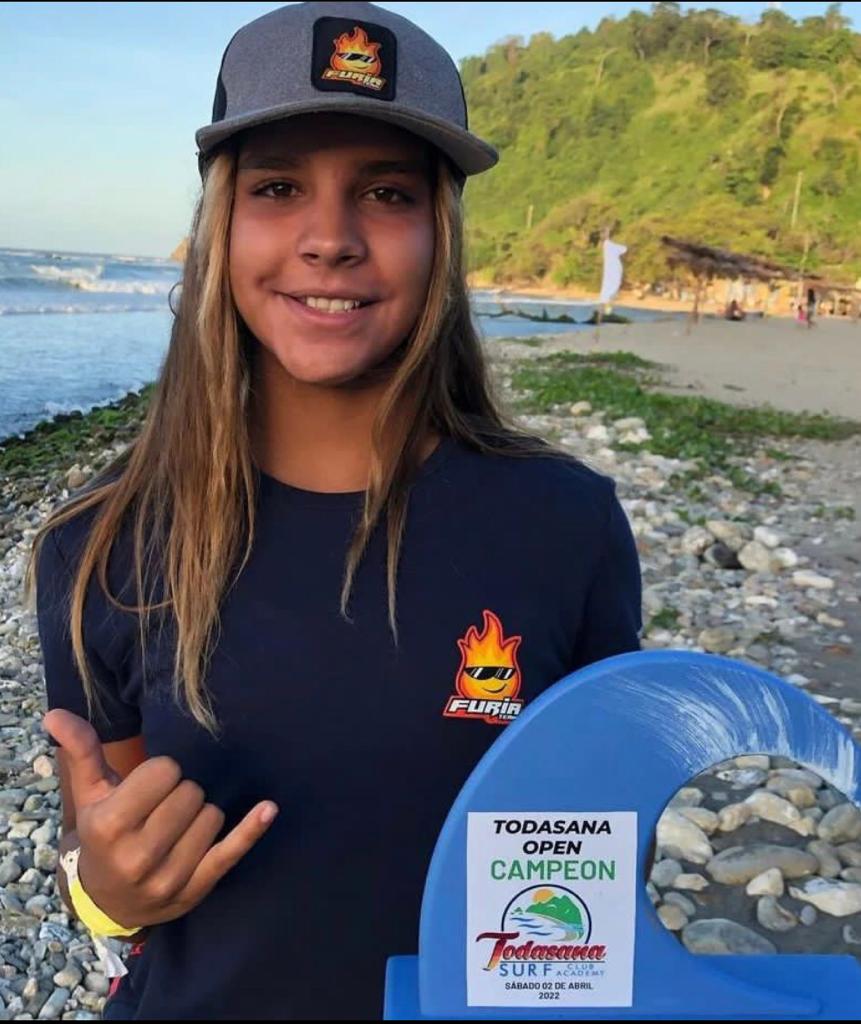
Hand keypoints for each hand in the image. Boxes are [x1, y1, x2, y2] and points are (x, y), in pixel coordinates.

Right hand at [43, 709, 277, 928]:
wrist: (108, 899)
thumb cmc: (102, 833)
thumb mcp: (90, 794)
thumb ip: (81, 751)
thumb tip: (56, 714)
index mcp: (109, 826)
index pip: (165, 771)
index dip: (162, 773)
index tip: (149, 787)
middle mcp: (137, 856)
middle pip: (191, 792)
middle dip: (181, 793)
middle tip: (162, 809)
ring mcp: (169, 877)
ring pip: (212, 814)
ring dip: (200, 813)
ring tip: (175, 828)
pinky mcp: (197, 888)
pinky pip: (231, 852)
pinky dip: (251, 829)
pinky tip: (268, 808)